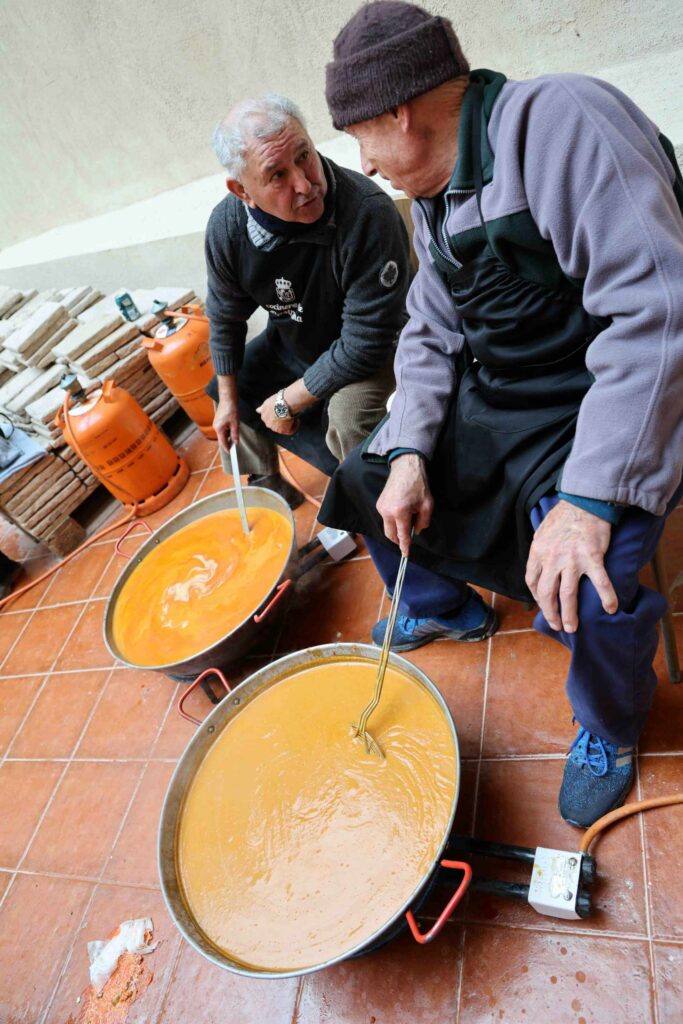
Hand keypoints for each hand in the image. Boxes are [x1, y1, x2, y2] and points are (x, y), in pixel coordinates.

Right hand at [213, 395, 239, 449]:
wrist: (228, 399)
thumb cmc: (231, 410)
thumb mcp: (235, 424)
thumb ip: (235, 434)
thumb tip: (236, 442)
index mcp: (219, 429)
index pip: (223, 442)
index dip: (227, 448)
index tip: (230, 453)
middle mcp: (215, 427)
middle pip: (222, 438)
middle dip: (228, 441)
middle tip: (235, 444)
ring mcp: (216, 424)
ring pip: (223, 433)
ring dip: (228, 435)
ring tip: (235, 432)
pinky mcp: (218, 421)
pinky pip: (222, 429)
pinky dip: (227, 431)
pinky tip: (232, 428)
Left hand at [256, 394, 299, 434]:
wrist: (285, 403)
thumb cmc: (277, 400)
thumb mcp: (267, 402)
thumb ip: (262, 408)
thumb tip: (257, 410)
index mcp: (263, 416)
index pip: (269, 418)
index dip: (277, 415)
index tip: (282, 411)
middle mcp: (268, 424)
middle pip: (275, 424)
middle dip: (281, 420)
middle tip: (288, 414)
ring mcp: (275, 428)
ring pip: (282, 428)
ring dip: (288, 423)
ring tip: (293, 416)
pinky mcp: (283, 431)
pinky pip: (290, 431)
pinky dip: (294, 426)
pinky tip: (297, 420)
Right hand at [376, 453, 432, 556]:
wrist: (405, 468)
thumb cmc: (418, 485)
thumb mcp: (427, 505)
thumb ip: (423, 522)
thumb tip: (416, 531)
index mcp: (400, 513)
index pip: (402, 535)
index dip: (405, 546)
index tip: (406, 554)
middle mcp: (387, 512)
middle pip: (390, 535)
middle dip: (398, 540)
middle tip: (408, 538)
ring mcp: (381, 508)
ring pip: (387, 528)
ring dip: (396, 530)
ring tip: (407, 519)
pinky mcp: (379, 504)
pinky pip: (385, 519)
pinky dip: (392, 521)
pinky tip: (401, 513)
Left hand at [525, 500, 617, 632]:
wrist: (585, 502)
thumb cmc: (564, 516)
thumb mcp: (542, 532)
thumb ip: (540, 551)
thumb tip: (539, 566)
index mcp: (538, 552)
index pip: (532, 582)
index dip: (537, 598)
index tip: (544, 605)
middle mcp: (552, 559)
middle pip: (546, 594)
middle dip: (550, 613)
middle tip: (557, 625)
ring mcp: (572, 560)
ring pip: (567, 595)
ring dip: (569, 615)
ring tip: (572, 628)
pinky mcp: (592, 557)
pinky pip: (600, 582)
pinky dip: (606, 597)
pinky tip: (611, 609)